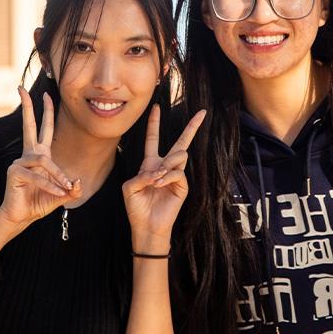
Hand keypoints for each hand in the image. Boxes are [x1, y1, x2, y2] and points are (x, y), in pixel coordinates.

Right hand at [0, 88, 80, 251]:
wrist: (21, 217)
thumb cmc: (38, 203)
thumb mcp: (61, 195)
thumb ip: (70, 189)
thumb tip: (77, 183)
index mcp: (39, 155)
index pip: (43, 129)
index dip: (45, 112)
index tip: (45, 94)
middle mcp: (28, 155)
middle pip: (29, 125)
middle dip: (28, 107)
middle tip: (22, 89)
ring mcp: (20, 162)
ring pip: (43, 161)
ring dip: (57, 176)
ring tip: (65, 189)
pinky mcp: (14, 172)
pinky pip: (37, 176)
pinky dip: (50, 185)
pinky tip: (57, 193)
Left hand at [121, 105, 205, 253]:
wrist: (146, 226)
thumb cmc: (136, 207)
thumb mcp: (130, 187)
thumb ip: (141, 174)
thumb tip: (160, 170)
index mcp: (150, 164)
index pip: (153, 139)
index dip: (154, 124)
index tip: (156, 107)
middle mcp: (165, 167)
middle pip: (180, 142)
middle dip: (192, 127)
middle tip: (202, 113)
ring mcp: (175, 176)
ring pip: (178, 155)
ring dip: (165, 165)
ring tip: (156, 180)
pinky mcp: (182, 186)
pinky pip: (177, 172)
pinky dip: (166, 177)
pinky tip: (159, 184)